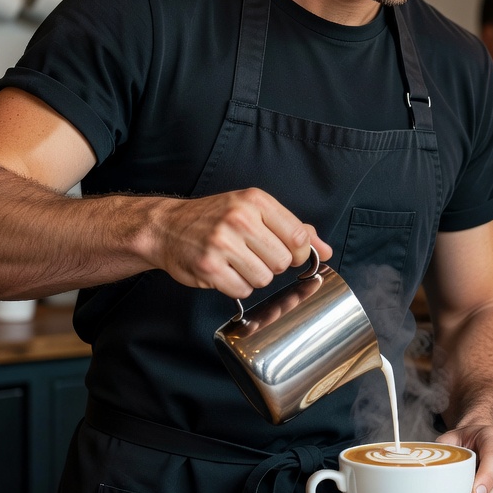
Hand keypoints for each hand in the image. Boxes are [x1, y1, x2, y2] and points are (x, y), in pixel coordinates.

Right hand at [141, 187, 331, 297]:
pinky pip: (241, 291)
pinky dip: (236, 287)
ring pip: (263, 279)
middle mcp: (239, 219)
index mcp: (256, 201)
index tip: (290, 255)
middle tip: (254, 256)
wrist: (167, 227)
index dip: (300, 254)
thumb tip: (326, 250)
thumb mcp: (256, 211)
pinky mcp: (208, 267)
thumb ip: (294, 229)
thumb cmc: (216, 218)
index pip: (298, 236)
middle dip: (273, 265)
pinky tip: (224, 272)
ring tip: (237, 263)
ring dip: (254, 277)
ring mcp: (222, 243)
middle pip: (282, 262)